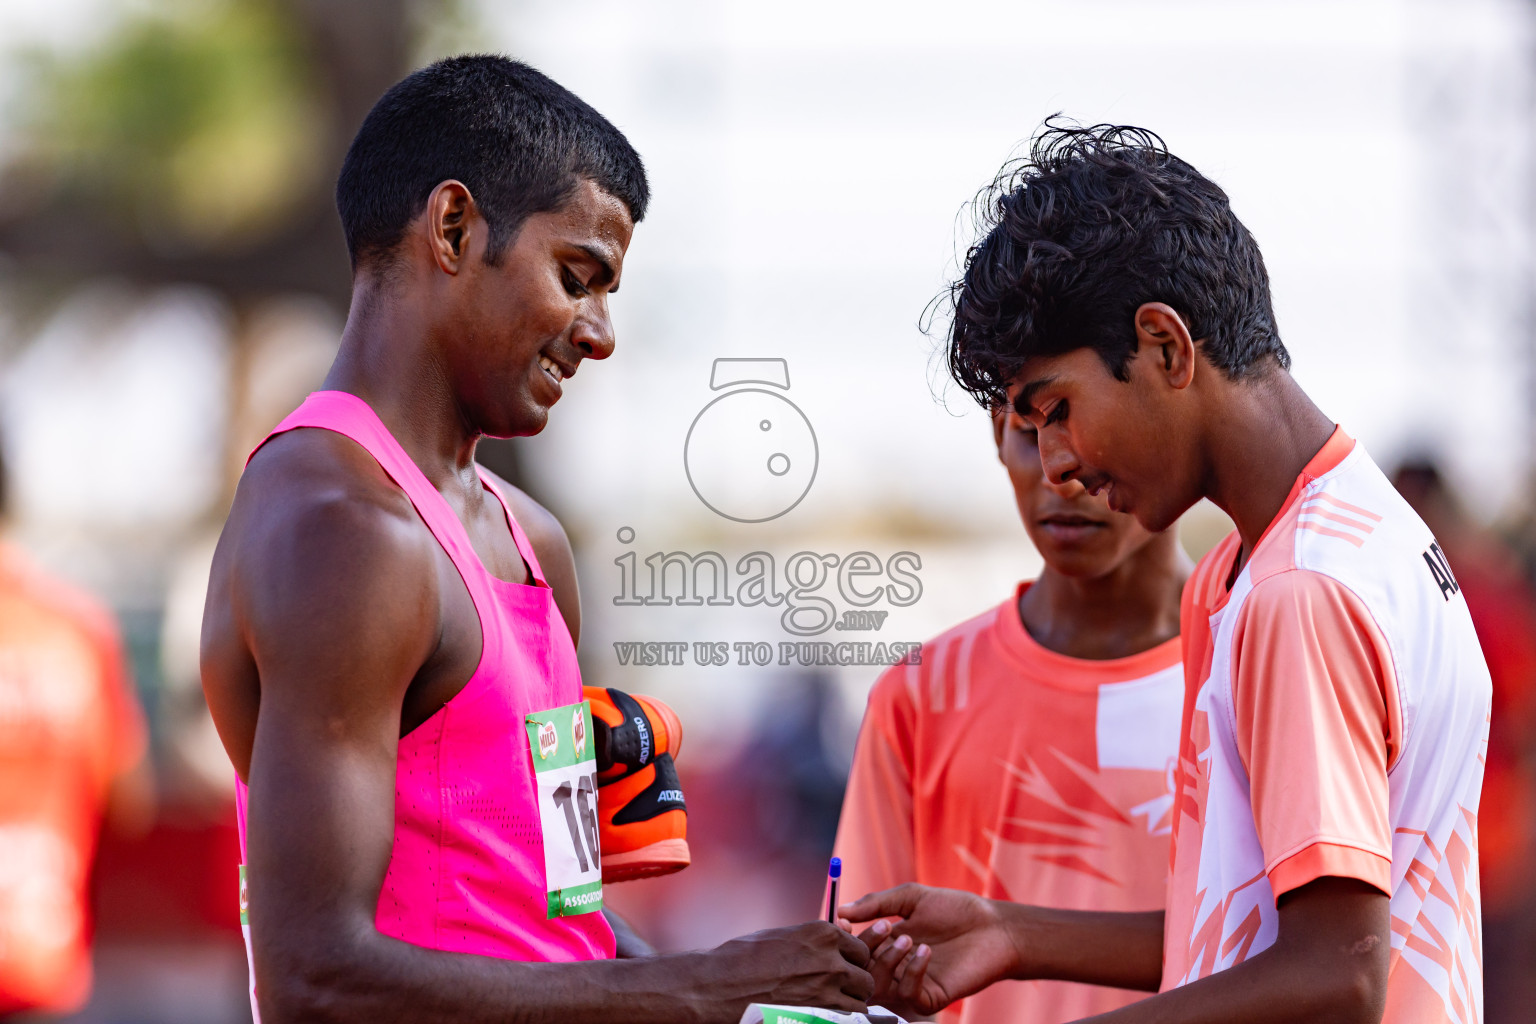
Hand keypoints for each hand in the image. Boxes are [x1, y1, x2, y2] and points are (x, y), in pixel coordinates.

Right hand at [685, 921, 873, 1022]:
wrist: (717, 986)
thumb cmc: (742, 959)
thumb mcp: (783, 937)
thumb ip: (813, 943)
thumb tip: (831, 948)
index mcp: (823, 934)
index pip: (861, 951)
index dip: (851, 963)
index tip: (839, 969)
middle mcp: (831, 961)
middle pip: (865, 978)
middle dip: (853, 987)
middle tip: (834, 992)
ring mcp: (827, 992)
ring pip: (860, 1003)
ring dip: (848, 1007)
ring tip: (826, 1007)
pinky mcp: (821, 1018)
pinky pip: (848, 1022)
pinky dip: (839, 1020)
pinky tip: (820, 1016)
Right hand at [840, 884, 1019, 1017]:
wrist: (993, 927)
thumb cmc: (955, 909)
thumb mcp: (912, 897)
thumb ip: (877, 903)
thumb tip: (840, 909)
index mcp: (888, 942)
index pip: (854, 948)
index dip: (844, 938)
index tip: (842, 922)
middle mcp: (896, 966)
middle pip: (861, 969)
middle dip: (866, 947)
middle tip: (885, 927)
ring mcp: (912, 983)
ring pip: (879, 987)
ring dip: (887, 962)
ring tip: (907, 938)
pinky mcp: (931, 998)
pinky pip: (908, 995)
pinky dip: (911, 973)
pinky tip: (926, 951)